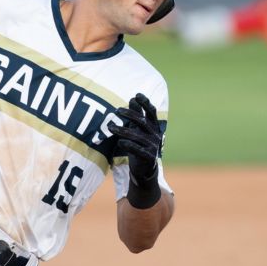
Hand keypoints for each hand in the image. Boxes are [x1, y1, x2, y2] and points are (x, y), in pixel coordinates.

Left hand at [108, 93, 162, 208]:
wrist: (144, 170)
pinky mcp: (149, 157)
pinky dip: (128, 145)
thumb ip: (136, 116)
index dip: (145, 103)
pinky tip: (120, 142)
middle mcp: (155, 135)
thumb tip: (132, 99)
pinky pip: (138, 149)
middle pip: (143, 122)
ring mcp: (153, 146)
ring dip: (123, 130)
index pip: (152, 112)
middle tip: (117, 110)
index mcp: (154, 127)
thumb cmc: (139, 146)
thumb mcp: (137, 130)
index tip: (136, 95)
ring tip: (110, 127)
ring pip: (137, 136)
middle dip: (130, 114)